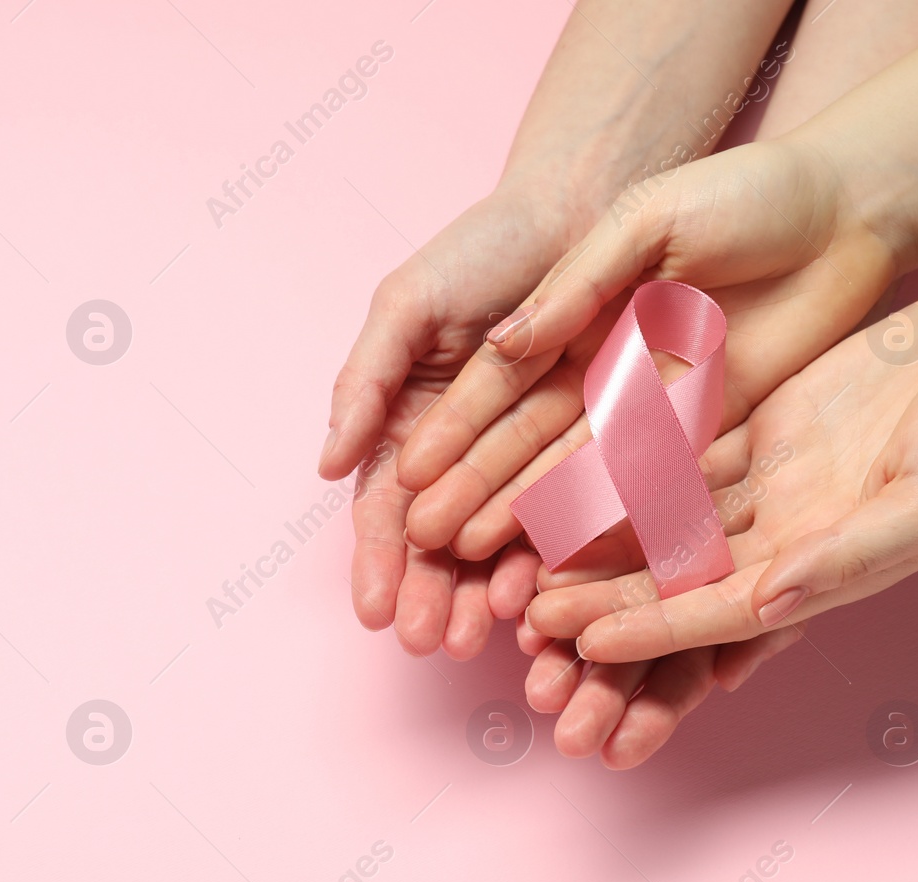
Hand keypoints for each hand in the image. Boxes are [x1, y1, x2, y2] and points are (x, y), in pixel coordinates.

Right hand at [319, 180, 576, 656]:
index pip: (388, 510)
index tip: (376, 613)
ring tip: (486, 640)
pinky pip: (571, 516)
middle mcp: (466, 455)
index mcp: (412, 426)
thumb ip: (364, 382)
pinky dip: (555, 558)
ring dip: (488, 596)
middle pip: (442, 544)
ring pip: (503, 544)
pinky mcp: (593, 452)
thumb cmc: (482, 249)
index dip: (379, 563)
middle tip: (434, 641)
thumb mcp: (406, 306)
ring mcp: (530, 459)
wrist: (582, 205)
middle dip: (433, 596)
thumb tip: (324, 465)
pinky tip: (548, 596)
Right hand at [394, 139, 897, 564]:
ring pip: (578, 473)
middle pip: (526, 444)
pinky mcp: (710, 428)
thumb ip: (574, 285)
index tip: (408, 483)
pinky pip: (653, 482)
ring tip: (480, 568)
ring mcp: (653, 404)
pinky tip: (570, 558)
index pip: (497, 389)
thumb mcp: (641, 220)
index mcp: (571, 316)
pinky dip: (611, 519)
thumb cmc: (737, 192)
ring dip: (530, 520)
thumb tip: (503, 347)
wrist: (844, 207)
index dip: (453, 437)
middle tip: (429, 545)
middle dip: (476, 497)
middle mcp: (600, 369)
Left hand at [525, 279, 917, 763]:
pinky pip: (674, 452)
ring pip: (661, 519)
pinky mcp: (755, 430)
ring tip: (522, 552)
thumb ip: (850, 556)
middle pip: (673, 577)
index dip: (648, 627)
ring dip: (595, 540)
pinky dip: (620, 465)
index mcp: (822, 567)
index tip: (582, 644)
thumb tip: (770, 598)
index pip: (715, 609)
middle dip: (600, 600)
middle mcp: (781, 535)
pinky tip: (564, 472)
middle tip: (524, 618)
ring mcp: (765, 484)